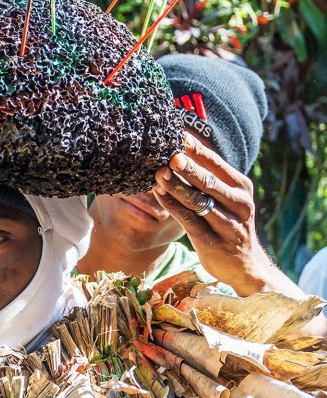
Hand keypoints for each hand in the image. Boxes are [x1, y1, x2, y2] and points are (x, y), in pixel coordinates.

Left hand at [152, 132, 275, 295]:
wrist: (244, 265)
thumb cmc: (228, 223)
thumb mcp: (226, 198)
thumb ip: (209, 176)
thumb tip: (182, 146)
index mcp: (241, 187)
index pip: (216, 163)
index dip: (197, 149)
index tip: (178, 135)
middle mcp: (239, 204)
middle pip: (208, 181)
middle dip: (188, 167)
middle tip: (169, 155)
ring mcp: (228, 224)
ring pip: (197, 201)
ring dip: (176, 186)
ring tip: (158, 174)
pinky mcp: (213, 242)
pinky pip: (189, 221)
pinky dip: (172, 206)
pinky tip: (159, 194)